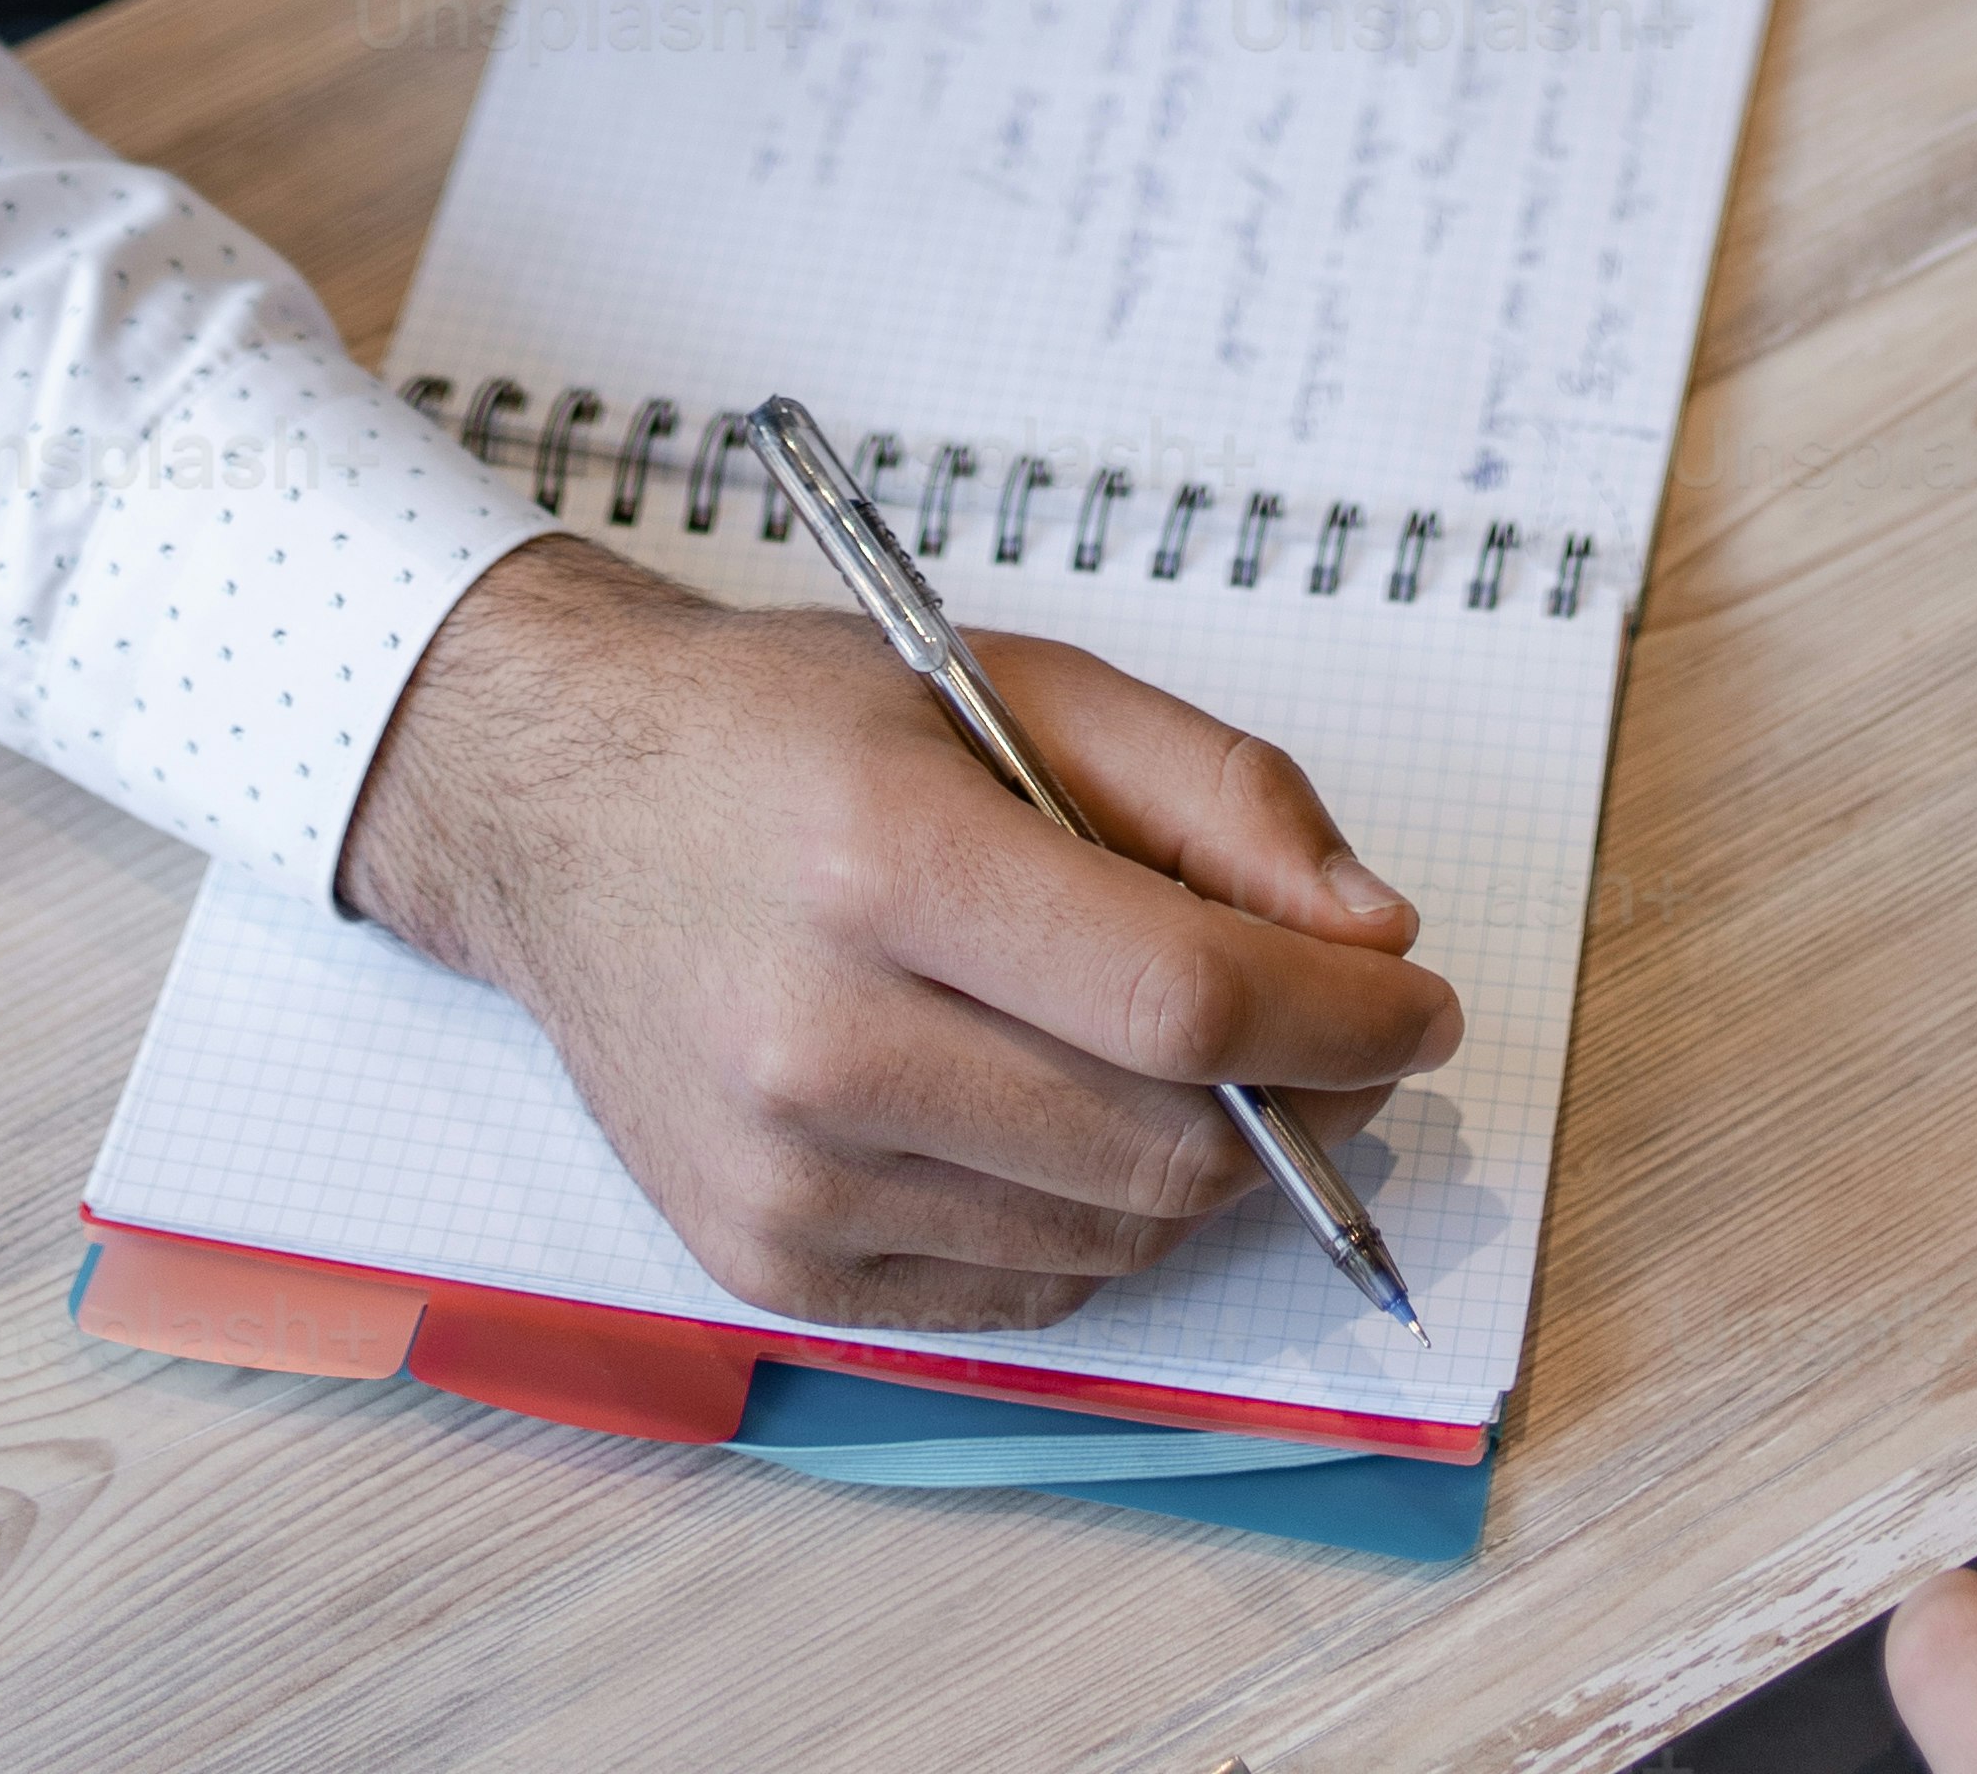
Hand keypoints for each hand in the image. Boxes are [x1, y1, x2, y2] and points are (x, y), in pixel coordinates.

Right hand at [336, 533, 1459, 1328]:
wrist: (557, 807)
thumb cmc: (786, 733)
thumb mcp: (1014, 681)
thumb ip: (1215, 793)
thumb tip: (1371, 935)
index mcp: (883, 860)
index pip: (1182, 999)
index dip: (1341, 1017)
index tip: (1419, 1001)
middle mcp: (819, 1040)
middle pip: (1163, 1140)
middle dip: (1306, 1096)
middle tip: (1343, 1029)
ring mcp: (784, 1178)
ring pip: (1112, 1233)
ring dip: (1207, 1159)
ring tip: (1198, 1054)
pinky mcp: (767, 1265)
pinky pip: (1022, 1295)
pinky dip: (1097, 1218)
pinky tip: (1072, 1110)